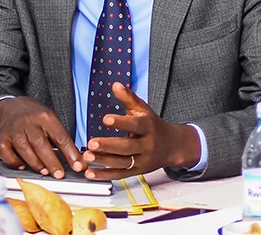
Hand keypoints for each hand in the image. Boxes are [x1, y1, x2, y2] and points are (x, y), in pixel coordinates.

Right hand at [0, 96, 83, 178]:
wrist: (10, 107)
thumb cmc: (34, 116)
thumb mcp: (50, 119)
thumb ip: (59, 137)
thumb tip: (74, 158)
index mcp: (45, 117)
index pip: (61, 137)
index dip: (70, 153)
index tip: (78, 166)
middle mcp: (29, 122)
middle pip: (41, 144)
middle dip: (52, 162)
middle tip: (59, 175)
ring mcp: (14, 130)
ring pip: (25, 150)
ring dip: (36, 164)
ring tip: (45, 172)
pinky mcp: (2, 138)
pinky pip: (7, 154)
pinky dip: (15, 163)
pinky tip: (23, 166)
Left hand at [83, 83, 200, 179]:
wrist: (173, 146)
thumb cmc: (153, 126)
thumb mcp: (144, 110)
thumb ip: (129, 98)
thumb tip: (116, 85)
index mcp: (149, 127)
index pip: (135, 125)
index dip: (121, 122)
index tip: (106, 118)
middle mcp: (147, 145)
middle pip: (127, 147)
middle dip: (108, 145)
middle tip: (91, 142)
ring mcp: (142, 160)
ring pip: (122, 163)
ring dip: (103, 161)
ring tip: (87, 156)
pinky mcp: (137, 171)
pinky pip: (119, 175)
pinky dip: (104, 175)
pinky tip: (90, 173)